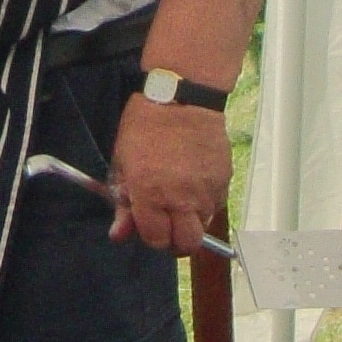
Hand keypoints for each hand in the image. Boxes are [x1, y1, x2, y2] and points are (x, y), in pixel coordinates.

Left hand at [108, 96, 230, 256]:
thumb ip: (122, 203)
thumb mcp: (122, 161)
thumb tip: (118, 234)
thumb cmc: (146, 125)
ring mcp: (206, 192)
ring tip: (181, 200)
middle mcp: (181, 199)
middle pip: (186, 245)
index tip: (148, 223)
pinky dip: (205, 204)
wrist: (183, 97)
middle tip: (167, 224)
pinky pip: (215, 206)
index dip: (151, 236)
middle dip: (175, 241)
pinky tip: (195, 184)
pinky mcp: (223, 181)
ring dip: (191, 223)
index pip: (156, 240)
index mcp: (150, 194)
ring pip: (203, 228)